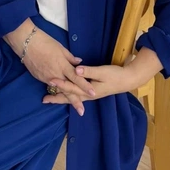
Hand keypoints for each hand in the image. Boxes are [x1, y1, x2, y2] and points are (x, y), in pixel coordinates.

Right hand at [4, 20, 95, 115]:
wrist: (26, 43)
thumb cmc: (45, 42)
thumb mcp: (60, 48)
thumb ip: (70, 57)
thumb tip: (79, 63)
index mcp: (62, 65)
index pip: (76, 78)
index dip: (85, 86)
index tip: (93, 93)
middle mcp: (55, 74)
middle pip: (67, 90)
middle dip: (75, 101)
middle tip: (82, 112)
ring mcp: (47, 78)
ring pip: (59, 90)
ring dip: (66, 98)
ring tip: (74, 106)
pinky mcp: (40, 78)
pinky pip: (51, 86)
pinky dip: (56, 91)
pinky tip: (60, 95)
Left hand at [43, 47, 163, 108]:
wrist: (126, 80)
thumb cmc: (115, 75)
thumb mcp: (102, 72)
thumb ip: (89, 71)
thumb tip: (76, 70)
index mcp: (89, 90)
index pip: (71, 87)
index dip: (60, 84)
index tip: (50, 81)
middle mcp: (87, 95)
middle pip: (69, 97)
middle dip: (56, 97)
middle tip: (44, 99)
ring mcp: (89, 94)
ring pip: (72, 97)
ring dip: (60, 97)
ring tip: (50, 98)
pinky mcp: (91, 92)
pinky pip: (76, 95)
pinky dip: (68, 95)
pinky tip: (64, 94)